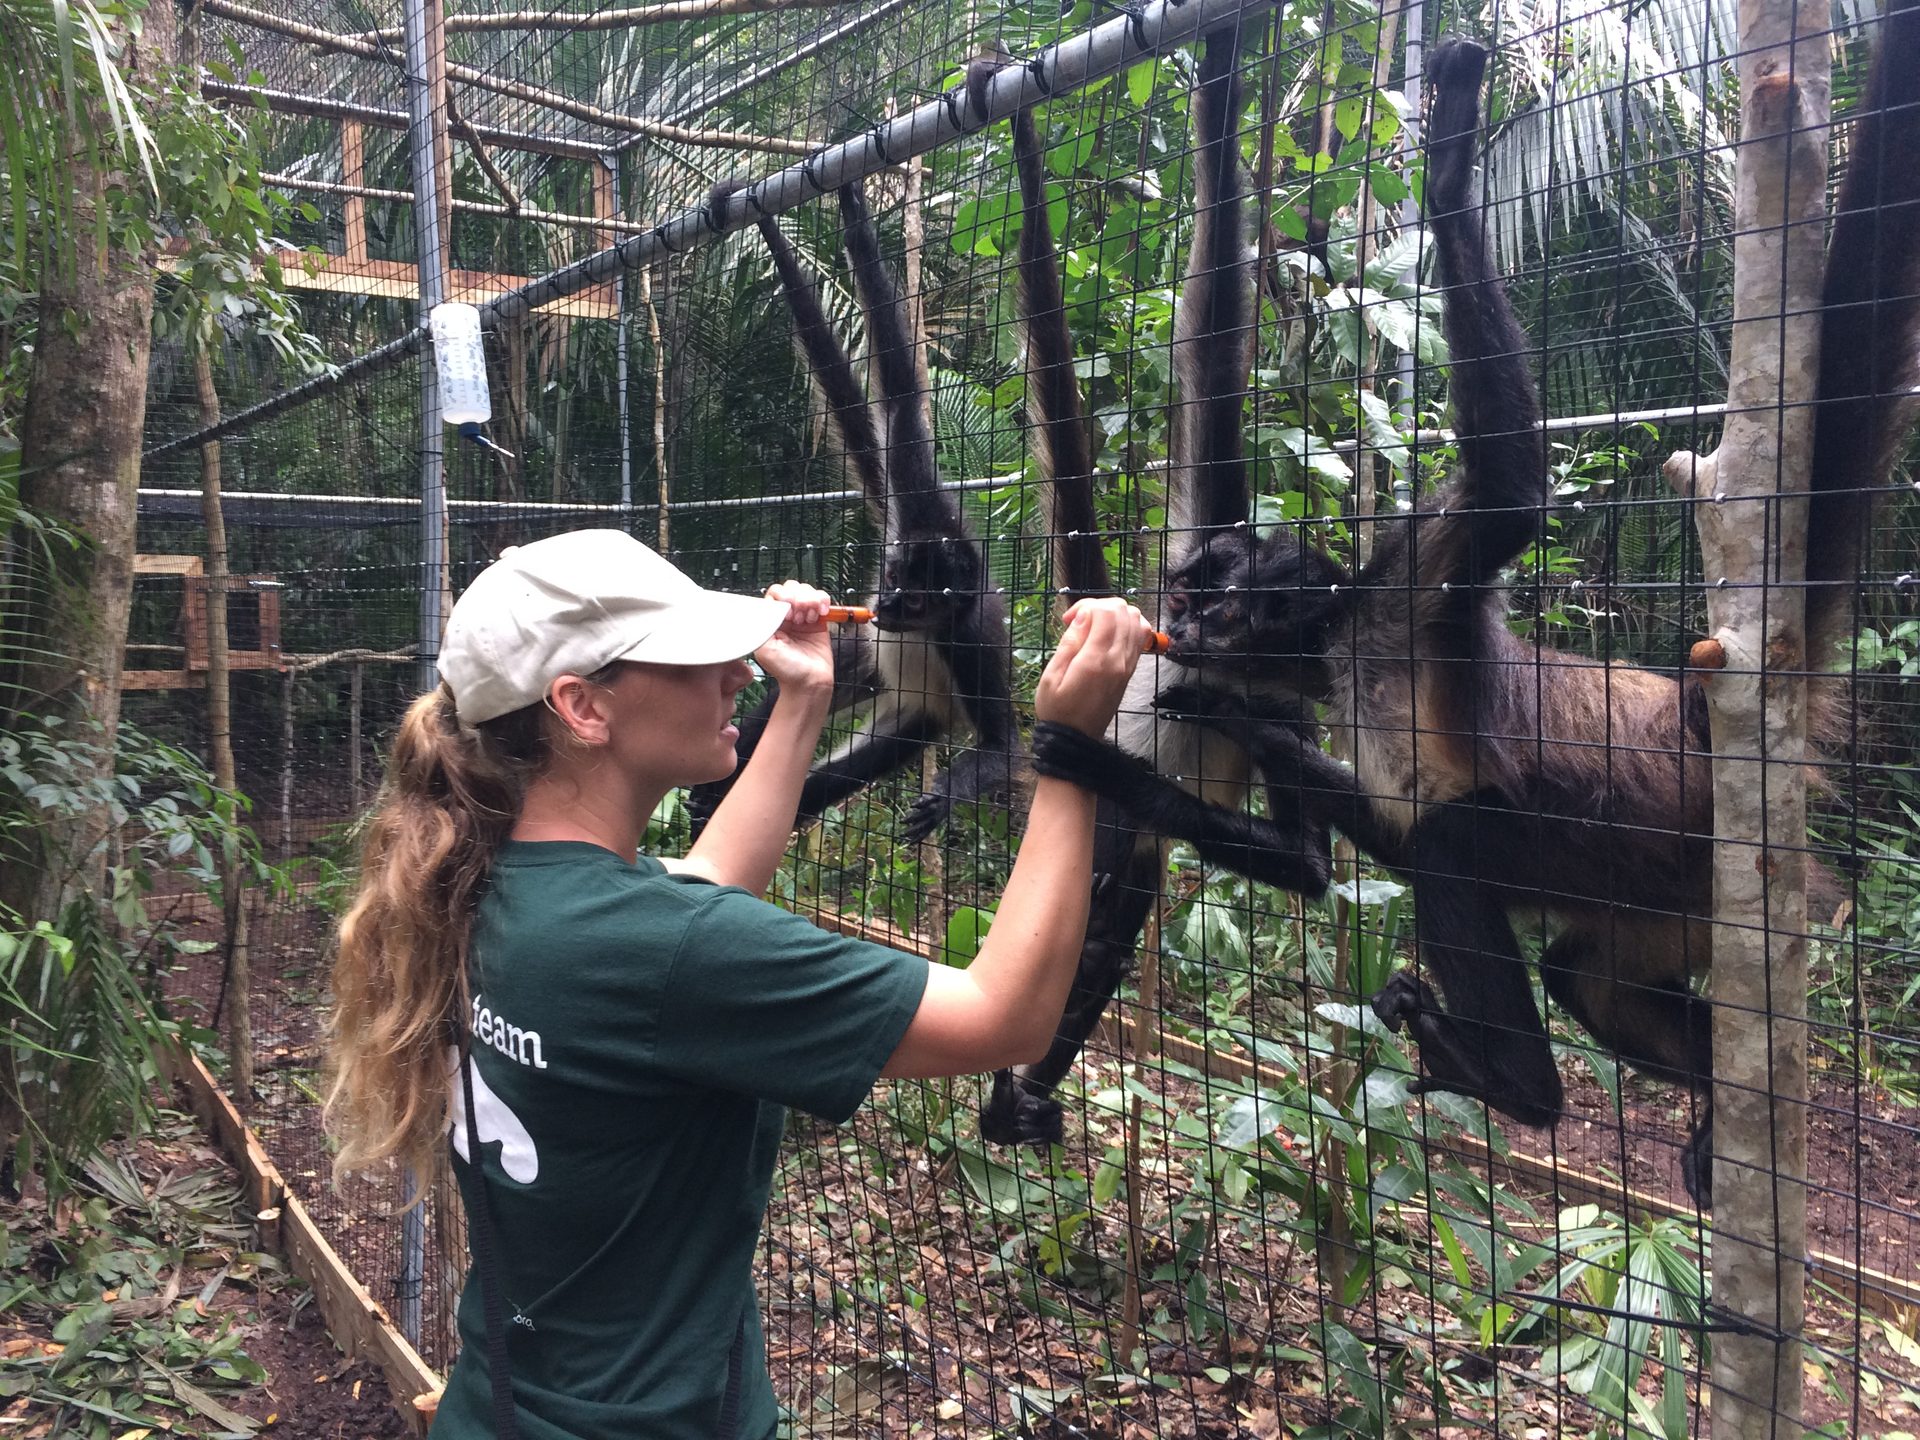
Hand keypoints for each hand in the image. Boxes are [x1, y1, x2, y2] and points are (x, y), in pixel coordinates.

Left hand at [753, 581, 833, 695]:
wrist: (809, 683)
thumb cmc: (786, 670)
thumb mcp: (764, 648)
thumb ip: (761, 625)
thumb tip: (761, 606)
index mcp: (770, 620)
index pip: (774, 594)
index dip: (783, 598)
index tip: (788, 613)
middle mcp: (786, 616)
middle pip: (791, 588)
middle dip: (797, 596)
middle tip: (799, 615)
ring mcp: (803, 617)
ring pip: (807, 591)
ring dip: (810, 599)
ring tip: (809, 617)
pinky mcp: (819, 620)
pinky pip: (822, 599)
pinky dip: (823, 601)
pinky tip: (821, 613)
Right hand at [1033, 597, 1149, 735]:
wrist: (1076, 740)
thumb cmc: (1057, 710)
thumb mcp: (1051, 676)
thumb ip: (1069, 642)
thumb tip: (1084, 615)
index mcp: (1097, 660)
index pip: (1106, 612)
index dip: (1086, 605)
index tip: (1068, 619)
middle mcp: (1119, 660)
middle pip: (1124, 611)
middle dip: (1101, 606)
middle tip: (1080, 621)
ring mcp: (1129, 665)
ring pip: (1137, 620)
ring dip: (1116, 615)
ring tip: (1095, 626)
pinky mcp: (1131, 670)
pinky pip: (1140, 637)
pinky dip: (1127, 626)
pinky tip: (1108, 635)